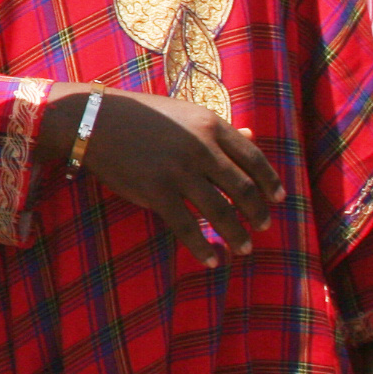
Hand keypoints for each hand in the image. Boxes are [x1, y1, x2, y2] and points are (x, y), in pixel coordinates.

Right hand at [67, 88, 280, 267]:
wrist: (93, 120)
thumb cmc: (141, 115)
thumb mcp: (184, 113)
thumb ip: (218, 128)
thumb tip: (253, 135)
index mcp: (210, 125)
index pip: (254, 158)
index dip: (271, 182)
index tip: (278, 199)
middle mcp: (200, 148)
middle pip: (243, 189)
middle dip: (258, 213)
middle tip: (262, 226)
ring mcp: (178, 171)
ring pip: (221, 211)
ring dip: (237, 235)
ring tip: (244, 248)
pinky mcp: (156, 192)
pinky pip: (187, 227)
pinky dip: (203, 247)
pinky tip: (213, 260)